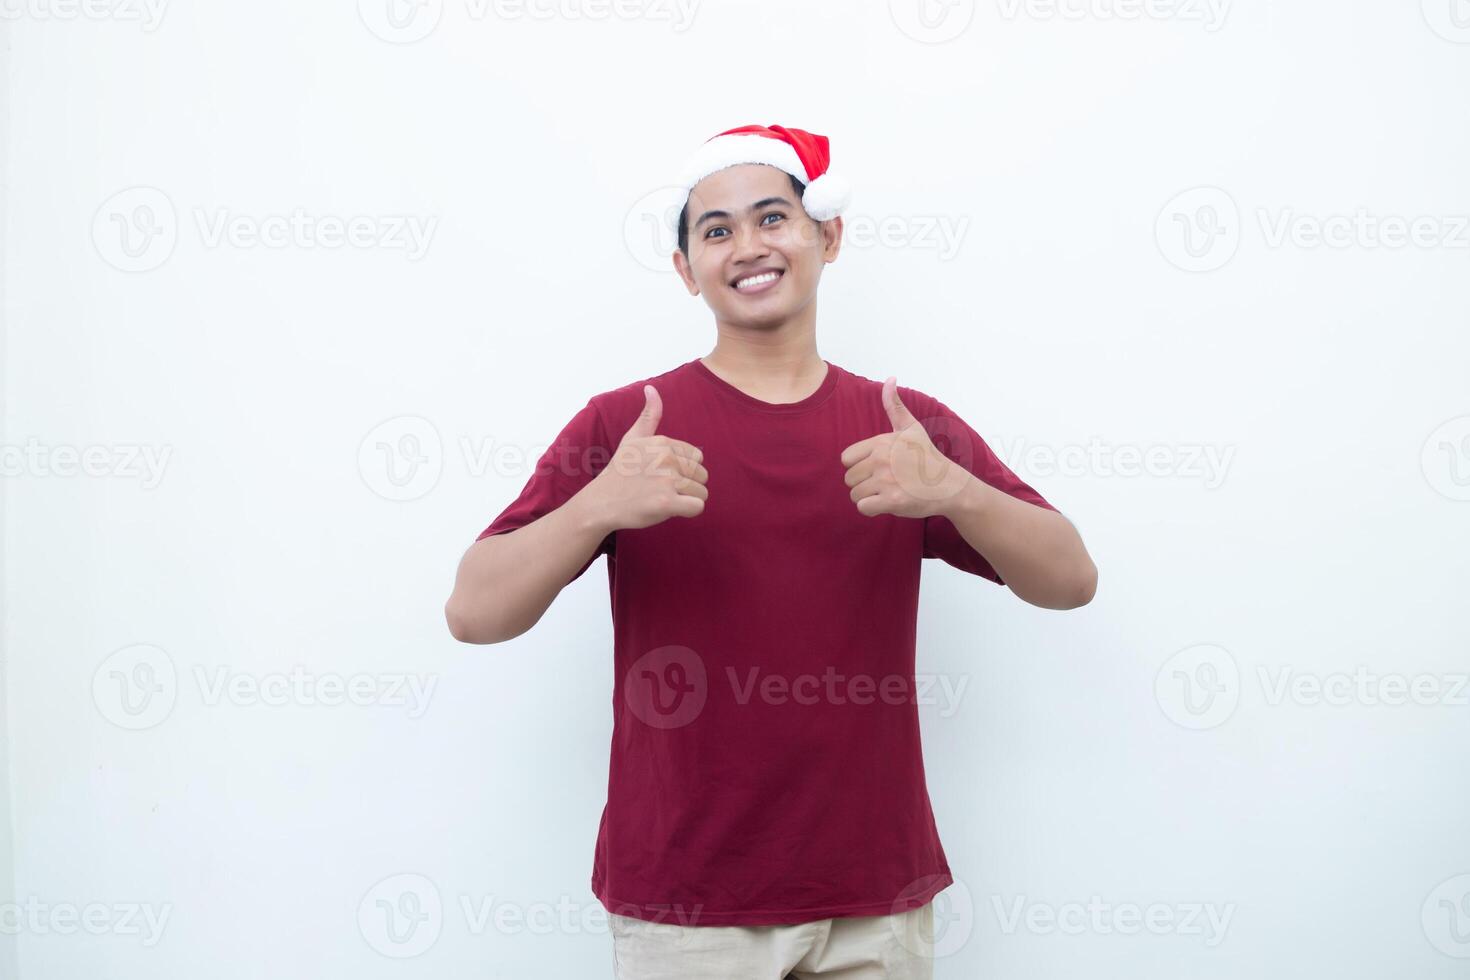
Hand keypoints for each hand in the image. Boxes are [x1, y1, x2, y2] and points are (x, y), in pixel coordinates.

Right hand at [587, 385, 708, 529]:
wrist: (601, 502)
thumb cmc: (620, 471)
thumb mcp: (632, 438)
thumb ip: (648, 415)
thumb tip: (651, 387)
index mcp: (663, 442)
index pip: (698, 458)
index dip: (684, 470)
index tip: (662, 474)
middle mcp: (667, 458)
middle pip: (702, 475)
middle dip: (688, 485)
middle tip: (662, 489)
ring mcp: (667, 480)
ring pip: (702, 492)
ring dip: (687, 499)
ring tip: (663, 498)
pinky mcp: (667, 502)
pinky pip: (698, 507)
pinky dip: (688, 511)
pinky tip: (670, 509)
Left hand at [840, 376, 971, 518]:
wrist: (949, 485)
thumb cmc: (927, 457)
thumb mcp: (911, 428)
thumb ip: (894, 405)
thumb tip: (890, 378)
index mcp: (881, 442)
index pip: (846, 459)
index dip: (859, 465)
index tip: (879, 466)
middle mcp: (882, 459)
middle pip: (849, 478)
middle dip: (863, 483)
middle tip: (885, 481)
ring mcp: (886, 481)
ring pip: (855, 494)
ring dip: (868, 497)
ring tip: (888, 491)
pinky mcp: (891, 501)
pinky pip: (863, 508)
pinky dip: (872, 509)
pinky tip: (888, 502)